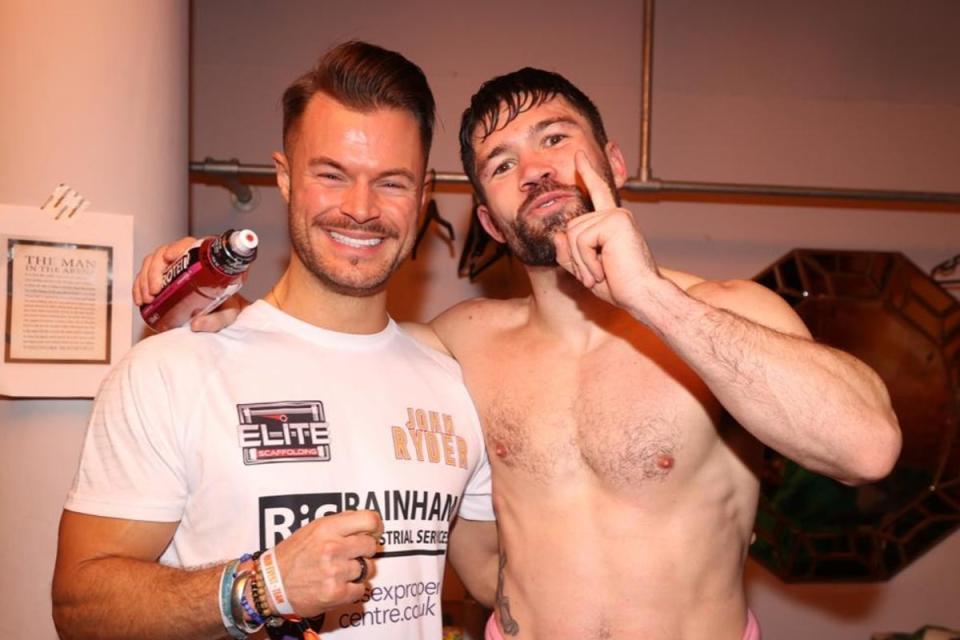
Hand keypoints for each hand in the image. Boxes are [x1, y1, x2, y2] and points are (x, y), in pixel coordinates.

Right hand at [132, 235, 245, 332]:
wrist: (222, 310)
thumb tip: (196, 324)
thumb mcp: (228, 314)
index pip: (189, 244)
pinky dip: (139, 285)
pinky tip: (140, 299)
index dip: (177, 247)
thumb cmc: (228, 306)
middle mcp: (188, 259)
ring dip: (145, 279)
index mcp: (207, 261)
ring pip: (151, 261)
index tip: (169, 257)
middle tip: (155, 291)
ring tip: (148, 299)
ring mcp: (174, 266)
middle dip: (154, 271)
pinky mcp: (163, 275)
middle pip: (164, 253)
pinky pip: (145, 274)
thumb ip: (217, 320)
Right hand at [276, 509, 382, 617]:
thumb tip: (369, 523)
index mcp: (327, 528)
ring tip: (342, 571)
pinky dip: (353, 588)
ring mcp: (335, 571)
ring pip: (368, 568)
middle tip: (352, 554)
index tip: (373, 532)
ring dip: (359, 570)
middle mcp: (333, 548)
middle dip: (364, 550)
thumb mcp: (313, 529)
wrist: (271, 584)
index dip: (375, 526)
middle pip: (371, 545)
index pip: (369, 520)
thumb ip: (340, 523)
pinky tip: (340, 584)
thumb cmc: (292, 555)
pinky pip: (361, 589)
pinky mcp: (336, 593)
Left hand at [553, 151, 659, 308]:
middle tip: (597, 274)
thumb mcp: (586, 270)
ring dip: (581, 261)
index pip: (598, 193)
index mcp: (613, 223)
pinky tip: (602, 271)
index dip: (587, 174)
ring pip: (572, 234)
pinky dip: (585, 261)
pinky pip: (580, 240)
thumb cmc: (620, 286)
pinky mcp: (615, 221)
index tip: (579, 156)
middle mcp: (616, 215)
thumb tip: (557, 235)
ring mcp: (617, 216)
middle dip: (575, 257)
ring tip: (600, 274)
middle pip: (571, 228)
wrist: (642, 296)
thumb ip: (569, 254)